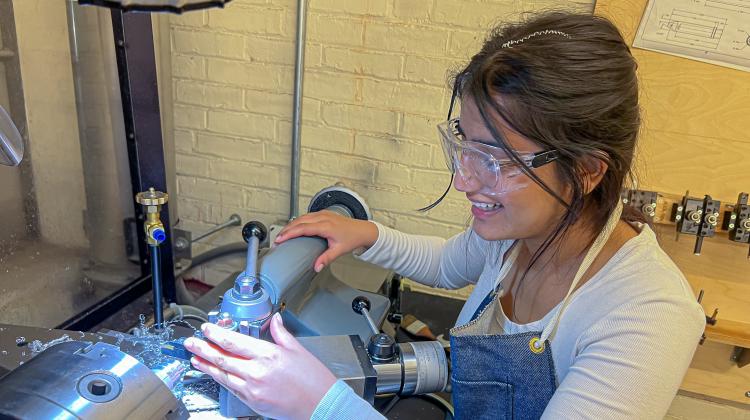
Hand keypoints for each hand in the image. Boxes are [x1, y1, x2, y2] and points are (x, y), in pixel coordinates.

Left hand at [184, 313, 337, 419]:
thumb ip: (281, 334)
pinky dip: (219, 379)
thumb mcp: (298, 350)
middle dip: (203, 348)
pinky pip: (231, 387)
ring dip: (206, 365)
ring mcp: (253, 388)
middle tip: (191, 342)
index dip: (216, 334)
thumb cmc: (313, 380)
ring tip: (195, 358)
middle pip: (223, 357)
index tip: (207, 328)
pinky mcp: (253, 401)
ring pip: (223, 374)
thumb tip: (276, 320)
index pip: (234, 341)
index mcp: (269, 354)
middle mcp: (258, 371)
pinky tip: (213, 373)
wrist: (321, 405)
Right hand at [274, 210, 377, 271]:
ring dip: (291, 225)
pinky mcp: (323, 213)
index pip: (303, 228)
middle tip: (277, 239)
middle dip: (287, 229)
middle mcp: (323, 217)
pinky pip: (307, 216)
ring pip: (302, 217)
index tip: (280, 239)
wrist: (362, 230)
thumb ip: (326, 258)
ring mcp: (323, 214)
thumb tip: (316, 267)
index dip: (290, 234)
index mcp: (326, 226)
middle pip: (299, 221)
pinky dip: (298, 221)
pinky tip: (294, 227)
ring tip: (283, 234)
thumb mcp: (339, 250)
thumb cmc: (352, 238)